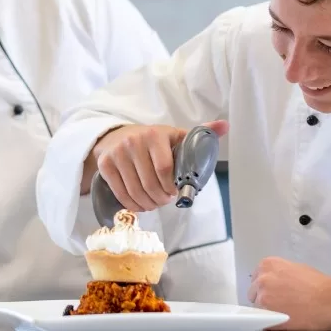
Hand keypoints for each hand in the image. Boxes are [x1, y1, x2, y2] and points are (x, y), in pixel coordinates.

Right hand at [81, 120, 228, 210]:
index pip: (165, 168)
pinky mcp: (105, 165)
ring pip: (135, 191)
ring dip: (147, 204)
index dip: (171, 186)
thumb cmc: (152, 140)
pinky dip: (132, 204)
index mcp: (155, 135)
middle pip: (150, 184)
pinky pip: (121, 193)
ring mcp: (117, 154)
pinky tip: (140, 204)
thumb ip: (201, 133)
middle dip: (160, 199)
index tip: (175, 192)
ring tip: (154, 203)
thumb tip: (225, 125)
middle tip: (165, 201)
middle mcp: (134, 142)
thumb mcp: (175, 135)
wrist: (116, 136)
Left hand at [248, 257, 330, 330]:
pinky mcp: (268, 316)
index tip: (275, 292)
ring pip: (258, 308)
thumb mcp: (294, 268)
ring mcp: (263, 298)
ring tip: (285, 313)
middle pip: (254, 292)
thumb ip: (278, 273)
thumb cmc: (318, 284)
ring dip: (268, 311)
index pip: (256, 278)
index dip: (265, 287)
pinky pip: (264, 321)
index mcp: (267, 264)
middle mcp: (262, 279)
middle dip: (264, 298)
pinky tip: (285, 321)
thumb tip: (271, 282)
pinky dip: (272, 322)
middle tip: (281, 304)